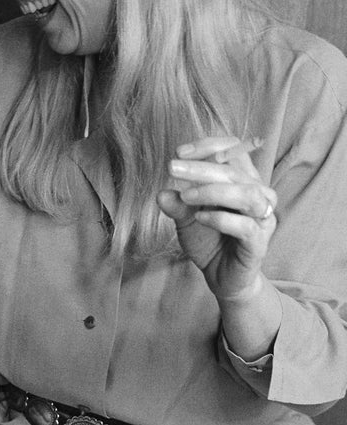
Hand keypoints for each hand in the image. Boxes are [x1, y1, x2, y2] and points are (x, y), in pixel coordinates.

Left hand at [157, 136, 276, 301]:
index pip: (233, 151)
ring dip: (213, 191)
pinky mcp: (259, 242)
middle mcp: (258, 194)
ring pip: (246, 194)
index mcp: (243, 181)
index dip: (208, 146)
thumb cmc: (209, 241)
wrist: (222, 277)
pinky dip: (221, 219)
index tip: (179, 152)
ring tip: (185, 196)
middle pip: (235, 171)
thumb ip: (178, 204)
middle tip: (172, 167)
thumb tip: (162, 193)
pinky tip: (200, 218)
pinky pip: (245, 226)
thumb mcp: (186, 220)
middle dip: (201, 167)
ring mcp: (262, 218)